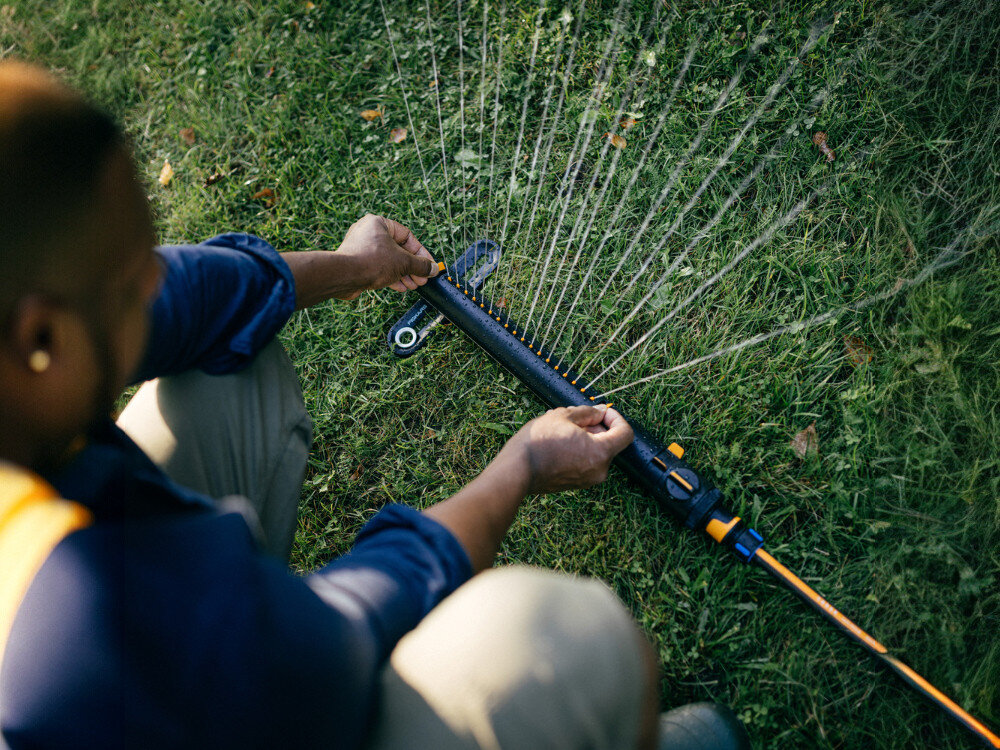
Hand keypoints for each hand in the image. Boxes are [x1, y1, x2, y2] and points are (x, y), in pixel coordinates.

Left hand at [335, 214, 437, 298]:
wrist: (344, 275)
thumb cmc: (372, 261)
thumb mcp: (403, 262)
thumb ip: (421, 265)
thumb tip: (434, 269)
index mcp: (379, 223)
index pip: (407, 236)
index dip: (421, 252)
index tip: (429, 265)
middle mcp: (369, 232)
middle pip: (398, 249)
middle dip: (412, 266)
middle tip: (422, 278)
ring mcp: (361, 248)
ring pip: (388, 260)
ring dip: (403, 274)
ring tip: (414, 285)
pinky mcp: (356, 262)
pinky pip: (378, 267)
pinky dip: (390, 276)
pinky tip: (400, 287)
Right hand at [497, 405, 633, 494]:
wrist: (516, 471)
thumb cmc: (538, 442)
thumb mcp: (564, 416)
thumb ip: (588, 412)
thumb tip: (600, 412)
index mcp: (601, 453)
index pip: (625, 433)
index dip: (616, 418)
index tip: (601, 412)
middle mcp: (599, 471)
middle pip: (610, 443)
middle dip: (597, 427)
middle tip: (576, 418)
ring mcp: (587, 480)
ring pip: (596, 453)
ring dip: (586, 439)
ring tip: (563, 430)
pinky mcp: (575, 484)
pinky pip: (585, 463)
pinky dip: (579, 451)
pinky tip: (559, 443)